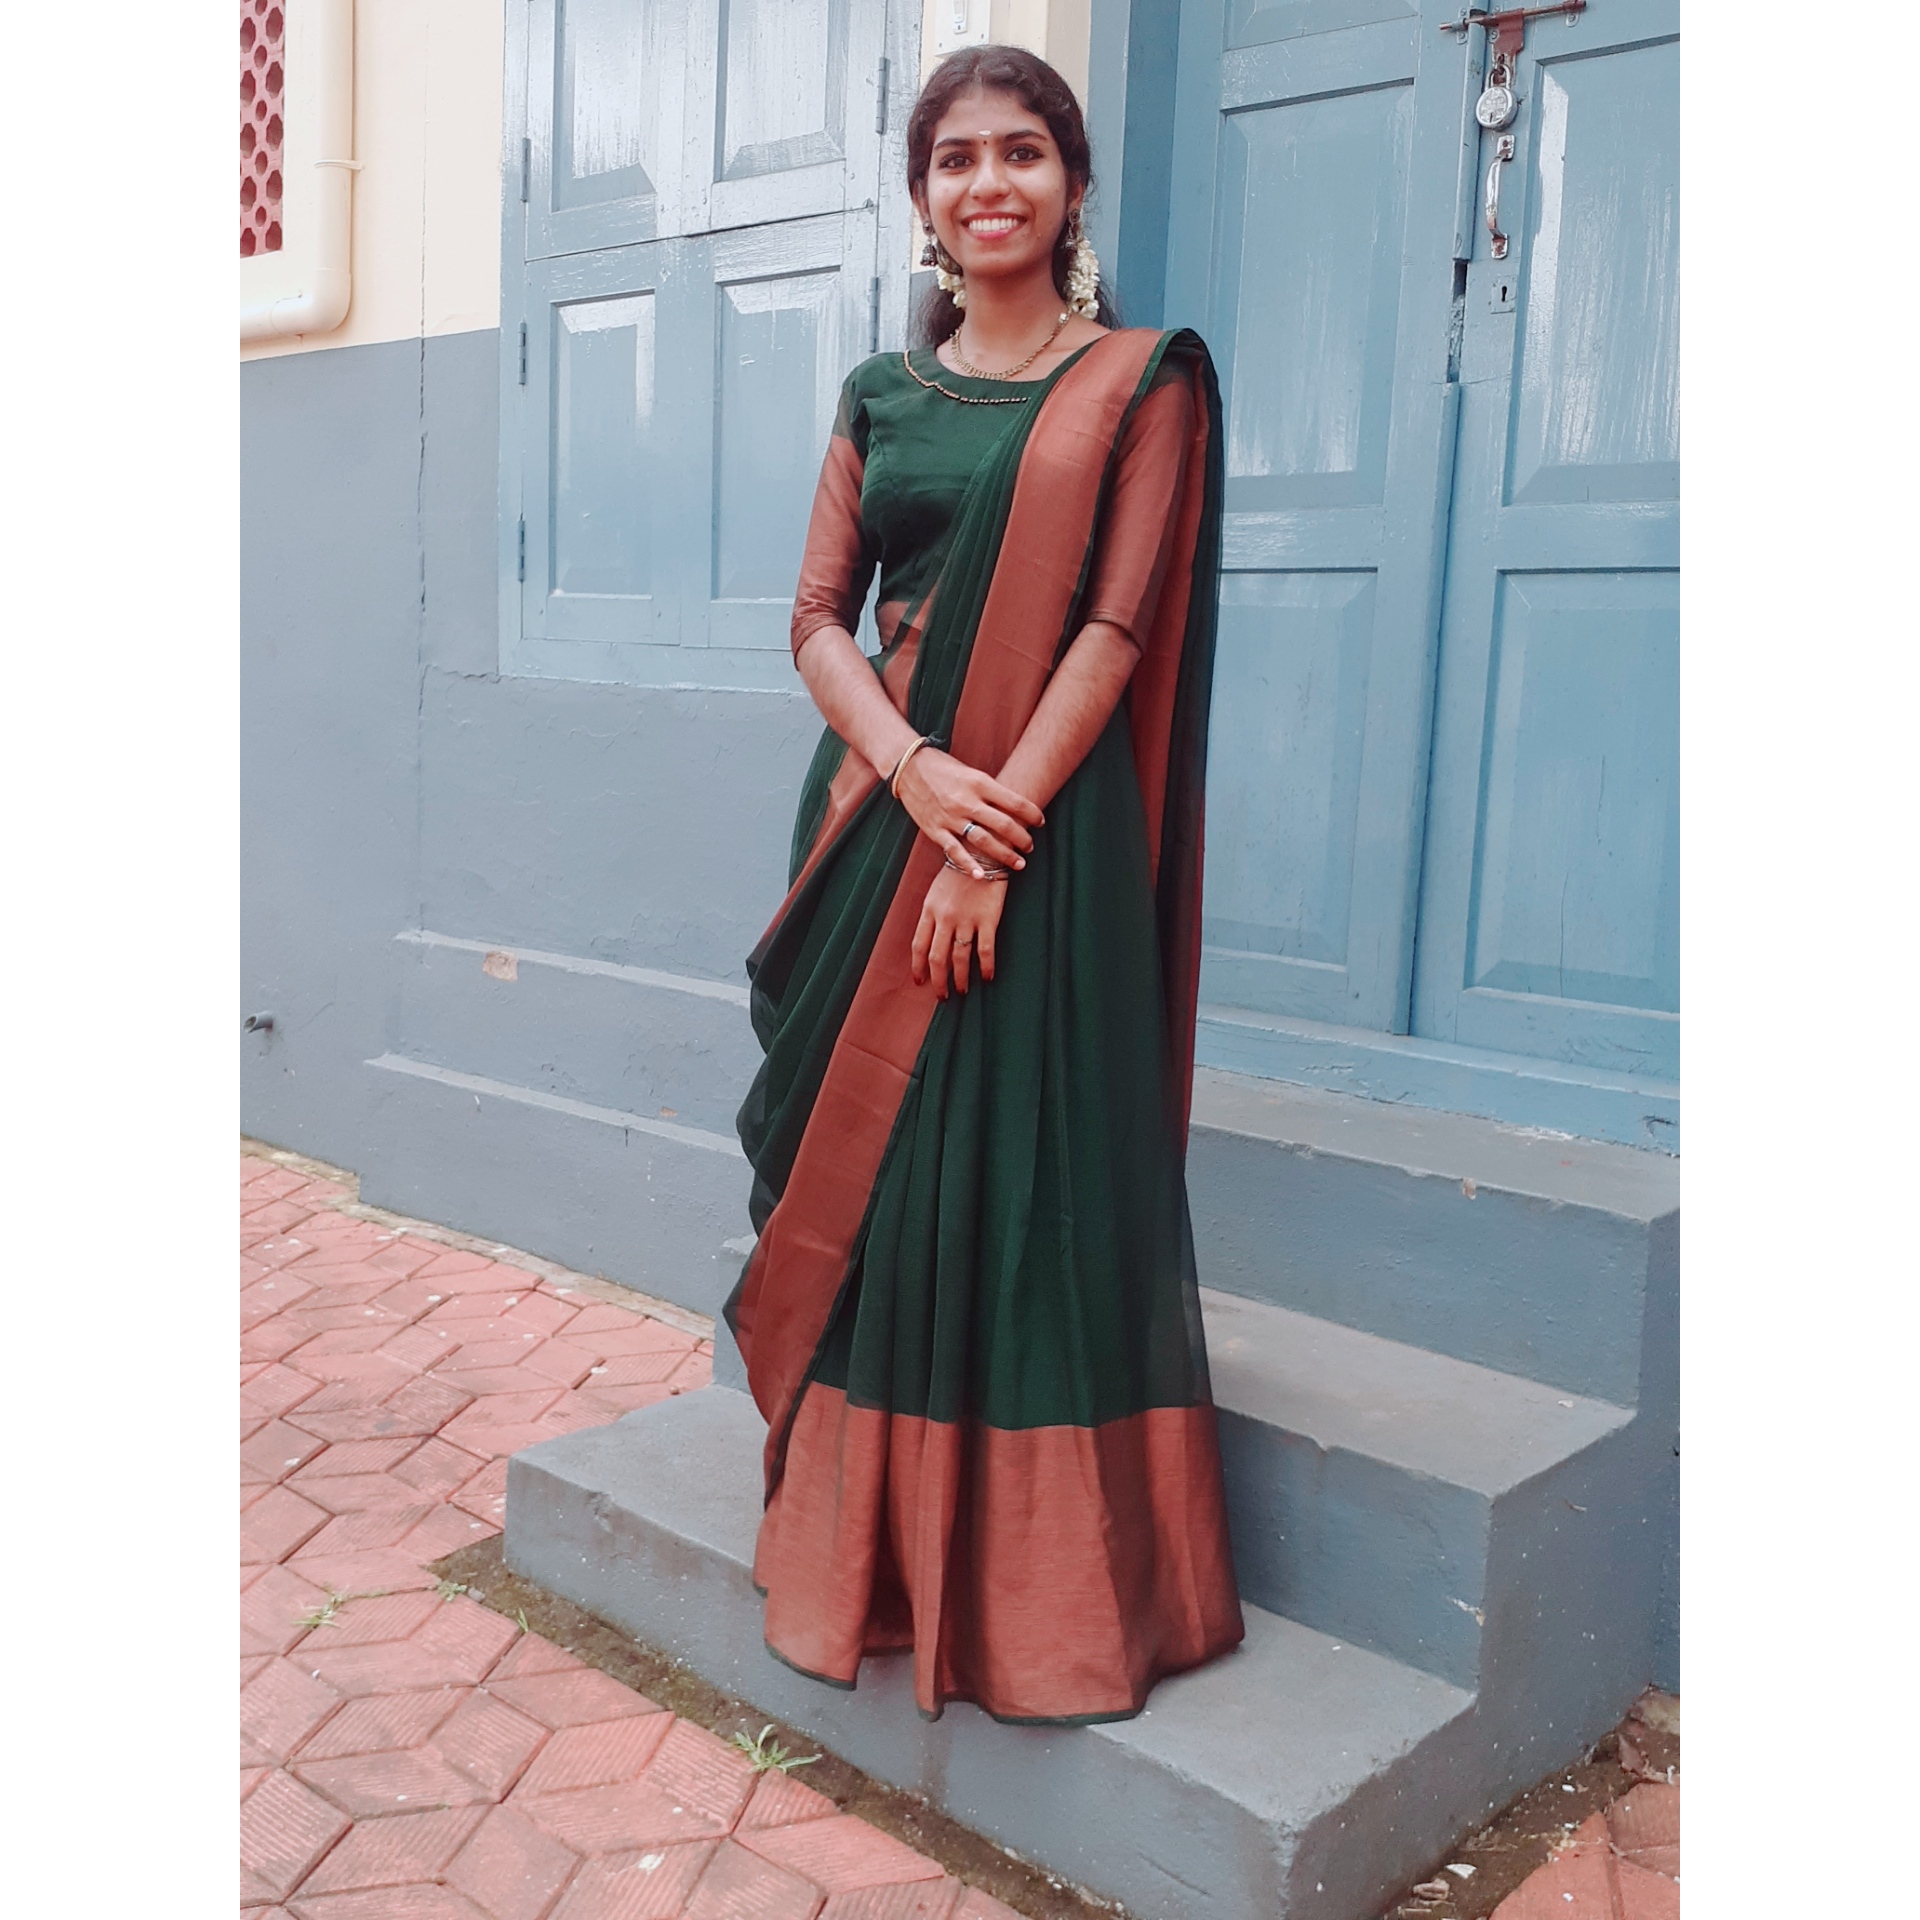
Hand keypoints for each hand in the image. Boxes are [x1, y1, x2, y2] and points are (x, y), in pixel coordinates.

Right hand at [895, 747, 1042, 876]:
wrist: (909, 767)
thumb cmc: (944, 768)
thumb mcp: (972, 773)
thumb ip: (991, 791)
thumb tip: (1015, 808)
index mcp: (979, 783)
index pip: (1015, 802)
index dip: (1032, 814)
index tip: (1041, 822)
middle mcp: (967, 801)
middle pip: (1004, 825)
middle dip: (1022, 839)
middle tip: (1030, 847)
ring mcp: (950, 817)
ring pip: (984, 841)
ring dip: (1004, 855)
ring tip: (1019, 863)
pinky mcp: (935, 829)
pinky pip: (955, 851)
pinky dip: (969, 865)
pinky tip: (982, 876)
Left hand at [912, 866, 1006, 998]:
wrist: (983, 851)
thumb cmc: (960, 871)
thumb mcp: (937, 891)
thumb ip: (932, 914)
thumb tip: (930, 939)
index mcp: (929, 910)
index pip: (918, 945)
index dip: (918, 967)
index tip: (919, 982)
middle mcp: (945, 917)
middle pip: (937, 957)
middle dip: (938, 981)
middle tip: (942, 996)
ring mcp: (966, 919)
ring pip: (960, 958)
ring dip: (960, 979)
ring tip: (962, 991)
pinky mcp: (988, 919)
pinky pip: (985, 950)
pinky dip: (986, 967)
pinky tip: (987, 977)